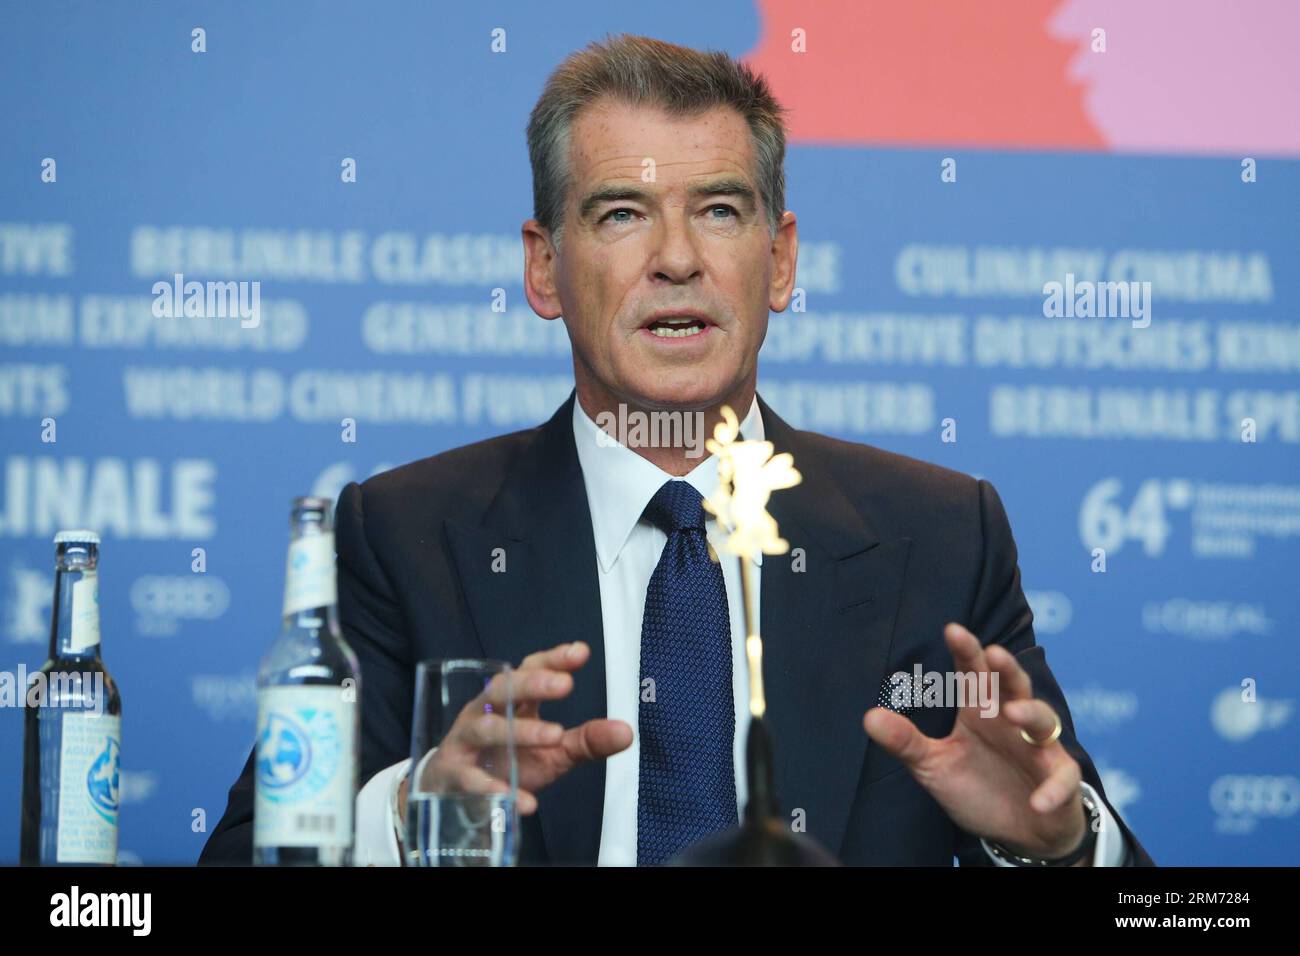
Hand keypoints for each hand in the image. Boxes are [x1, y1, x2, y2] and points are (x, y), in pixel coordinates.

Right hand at [400, 641, 631, 818]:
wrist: (451, 793)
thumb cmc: (506, 762)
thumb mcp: (552, 752)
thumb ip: (586, 740)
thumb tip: (626, 731)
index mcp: (511, 700)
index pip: (530, 670)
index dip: (553, 660)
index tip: (581, 652)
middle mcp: (485, 712)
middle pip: (504, 688)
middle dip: (533, 683)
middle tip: (565, 684)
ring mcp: (465, 742)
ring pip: (488, 728)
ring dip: (521, 731)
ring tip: (554, 736)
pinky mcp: (454, 774)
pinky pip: (473, 780)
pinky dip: (496, 790)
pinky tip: (524, 802)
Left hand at [863, 623, 1090, 863]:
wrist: (1019, 830)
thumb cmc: (978, 786)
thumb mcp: (934, 766)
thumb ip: (906, 742)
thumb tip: (869, 717)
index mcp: (980, 712)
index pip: (973, 674)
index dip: (966, 651)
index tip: (952, 630)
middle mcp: (1011, 722)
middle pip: (1013, 685)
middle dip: (1005, 669)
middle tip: (993, 654)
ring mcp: (1038, 749)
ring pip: (1043, 720)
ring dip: (1030, 714)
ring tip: (1012, 713)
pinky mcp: (1059, 780)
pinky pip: (1062, 780)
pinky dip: (1053, 790)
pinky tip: (1038, 800)